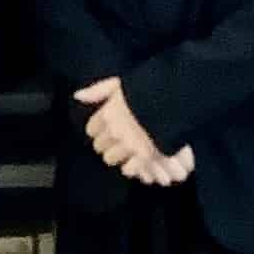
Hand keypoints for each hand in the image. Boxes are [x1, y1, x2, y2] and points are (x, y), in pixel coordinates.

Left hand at [75, 78, 190, 186]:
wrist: (176, 100)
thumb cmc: (148, 89)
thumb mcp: (121, 83)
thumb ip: (99, 90)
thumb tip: (77, 96)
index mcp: (108, 113)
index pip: (92, 129)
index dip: (99, 130)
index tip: (105, 129)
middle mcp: (115, 131)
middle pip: (100, 146)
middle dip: (107, 144)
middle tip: (118, 140)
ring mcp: (129, 145)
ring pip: (111, 159)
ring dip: (118, 155)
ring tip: (127, 151)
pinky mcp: (144, 156)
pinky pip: (128, 169)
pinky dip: (131, 167)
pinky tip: (137, 160)